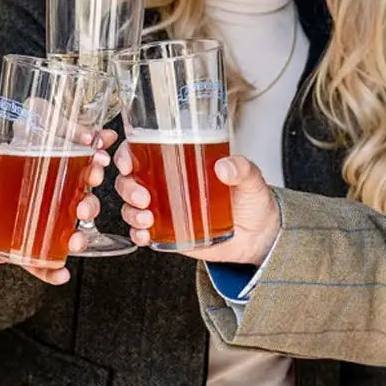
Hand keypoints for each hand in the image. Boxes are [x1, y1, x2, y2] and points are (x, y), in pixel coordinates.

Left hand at [0, 130, 117, 283]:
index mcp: (29, 167)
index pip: (66, 155)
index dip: (87, 148)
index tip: (98, 142)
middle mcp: (39, 195)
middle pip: (77, 193)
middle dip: (91, 192)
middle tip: (92, 185)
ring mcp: (34, 223)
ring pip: (68, 229)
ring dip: (80, 234)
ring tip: (77, 238)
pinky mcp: (22, 249)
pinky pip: (42, 263)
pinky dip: (53, 271)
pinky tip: (60, 274)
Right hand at [114, 143, 280, 265]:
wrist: (260, 235)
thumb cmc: (251, 199)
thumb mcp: (251, 179)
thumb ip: (242, 169)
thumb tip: (225, 167)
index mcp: (179, 160)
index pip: (141, 150)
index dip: (126, 154)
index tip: (128, 163)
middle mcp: (166, 183)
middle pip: (129, 179)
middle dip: (127, 188)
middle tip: (143, 198)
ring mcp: (165, 209)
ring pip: (130, 206)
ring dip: (131, 213)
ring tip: (147, 219)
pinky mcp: (168, 233)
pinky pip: (142, 233)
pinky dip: (138, 234)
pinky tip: (146, 236)